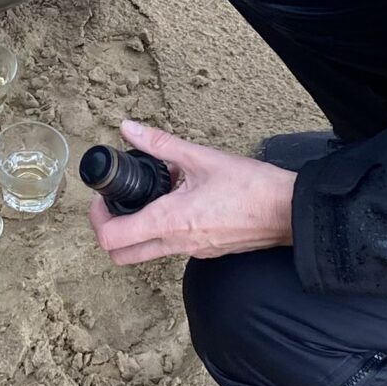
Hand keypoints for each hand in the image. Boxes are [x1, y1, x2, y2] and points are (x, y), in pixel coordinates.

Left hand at [89, 120, 297, 265]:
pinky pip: (172, 248)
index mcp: (169, 221)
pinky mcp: (207, 252)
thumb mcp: (200, 157)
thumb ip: (159, 144)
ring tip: (150, 198)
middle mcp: (177, 244)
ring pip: (147, 253)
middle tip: (114, 206)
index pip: (112, 238)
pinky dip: (164, 230)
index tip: (104, 199)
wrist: (289, 211)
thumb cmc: (251, 187)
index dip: (97, 219)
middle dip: (109, 232)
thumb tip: (129, 129)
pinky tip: (179, 203)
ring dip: (137, 231)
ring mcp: (192, 252)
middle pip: (121, 256)